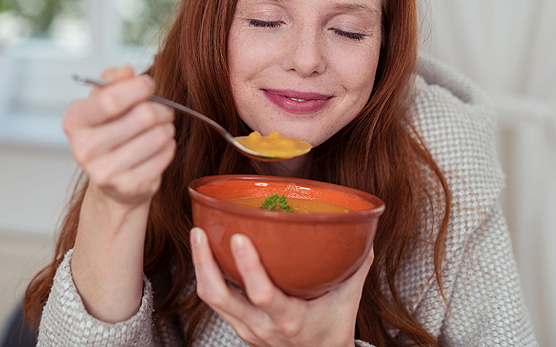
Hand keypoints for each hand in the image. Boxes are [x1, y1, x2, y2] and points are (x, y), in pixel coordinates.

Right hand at [63, 65, 175, 208]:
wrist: (112, 182)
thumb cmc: (111, 132)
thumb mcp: (105, 102)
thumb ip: (114, 82)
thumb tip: (126, 71)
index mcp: (75, 121)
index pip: (110, 100)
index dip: (137, 88)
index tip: (149, 84)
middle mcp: (84, 148)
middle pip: (143, 117)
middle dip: (162, 108)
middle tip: (164, 110)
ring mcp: (105, 171)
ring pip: (158, 136)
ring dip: (167, 127)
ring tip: (162, 127)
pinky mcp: (129, 187)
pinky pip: (165, 155)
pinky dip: (169, 146)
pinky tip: (161, 146)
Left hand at [190, 227, 372, 346]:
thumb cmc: (331, 330)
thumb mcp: (347, 302)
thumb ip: (356, 267)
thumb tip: (363, 233)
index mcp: (290, 320)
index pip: (262, 295)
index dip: (248, 267)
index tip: (240, 236)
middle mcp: (261, 326)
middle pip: (220, 297)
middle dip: (204, 263)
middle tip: (199, 232)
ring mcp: (246, 328)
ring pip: (212, 299)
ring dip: (201, 266)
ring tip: (198, 235)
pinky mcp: (238, 325)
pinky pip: (216, 300)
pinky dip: (209, 275)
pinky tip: (208, 252)